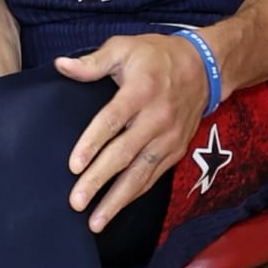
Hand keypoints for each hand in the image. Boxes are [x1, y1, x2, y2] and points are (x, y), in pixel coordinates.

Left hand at [56, 33, 211, 230]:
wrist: (206, 67)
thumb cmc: (156, 56)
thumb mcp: (124, 47)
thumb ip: (93, 62)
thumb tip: (61, 66)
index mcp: (140, 92)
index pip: (112, 121)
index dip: (92, 143)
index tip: (74, 165)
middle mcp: (157, 119)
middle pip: (124, 154)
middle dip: (99, 180)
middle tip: (76, 201)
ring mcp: (168, 138)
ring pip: (141, 174)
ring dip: (117, 199)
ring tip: (95, 220)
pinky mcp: (176, 150)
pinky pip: (153, 177)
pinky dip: (134, 195)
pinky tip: (116, 209)